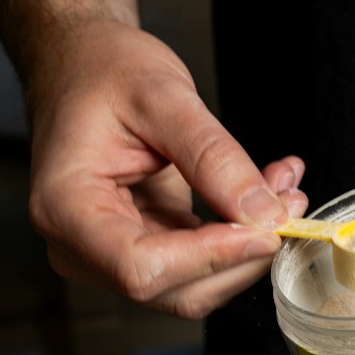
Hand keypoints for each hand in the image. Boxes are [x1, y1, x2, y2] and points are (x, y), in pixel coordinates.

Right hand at [26, 19, 308, 316]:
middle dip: (242, 254)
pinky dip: (241, 235)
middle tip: (288, 202)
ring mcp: (110, 255)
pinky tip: (267, 194)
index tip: (265, 229)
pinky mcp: (144, 248)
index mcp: (65, 209)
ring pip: (196, 287)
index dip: (211, 258)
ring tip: (283, 189)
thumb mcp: (162, 95)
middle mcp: (81, 247)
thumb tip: (263, 214)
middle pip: (175, 290)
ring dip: (250, 246)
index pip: (141, 269)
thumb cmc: (100, 69)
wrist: (81, 63)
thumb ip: (213, 157)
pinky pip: (201, 263)